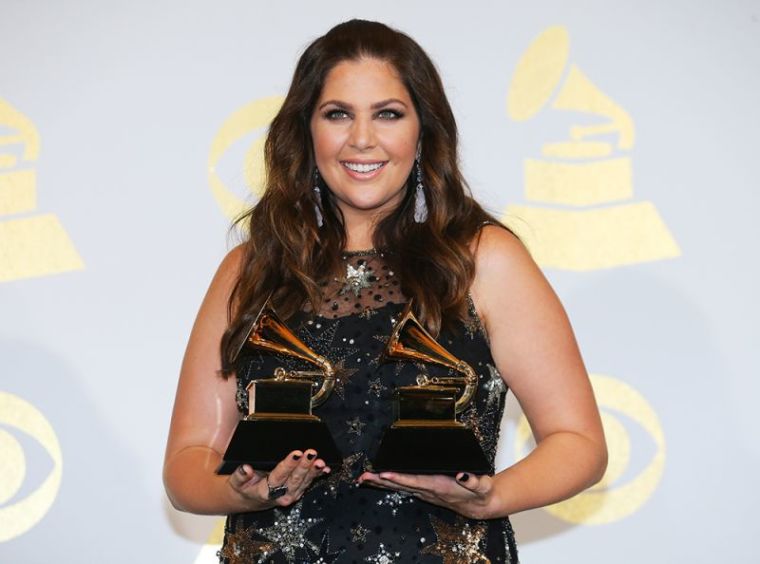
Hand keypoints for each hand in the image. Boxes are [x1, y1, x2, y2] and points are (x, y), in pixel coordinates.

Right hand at [228, 449, 330, 509]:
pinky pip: (309, 483)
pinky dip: (318, 475)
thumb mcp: (236, 483)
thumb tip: (245, 468)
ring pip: (304, 481)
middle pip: (295, 479)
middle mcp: (281, 495)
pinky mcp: (297, 491)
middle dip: (305, 466)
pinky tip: (325, 468)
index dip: (288, 465)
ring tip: (320, 461)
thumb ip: (240, 475)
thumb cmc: (244, 488)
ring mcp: (291, 494)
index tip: (296, 454)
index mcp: (265, 492)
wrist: (250, 499)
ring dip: (314, 471)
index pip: (278, 476)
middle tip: (311, 453)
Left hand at [357, 470, 494, 519]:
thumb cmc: (481, 493)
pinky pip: (402, 487)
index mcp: (439, 486)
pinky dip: (389, 484)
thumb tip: (463, 474)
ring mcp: (425, 492)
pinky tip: (379, 481)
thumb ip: (473, 480)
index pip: (415, 481)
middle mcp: (428, 491)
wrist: (480, 507)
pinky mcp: (424, 491)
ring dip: (381, 483)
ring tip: (364, 479)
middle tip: (363, 477)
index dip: (399, 478)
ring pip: (399, 487)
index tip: (384, 473)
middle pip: (401, 485)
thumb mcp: (482, 486)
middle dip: (381, 480)